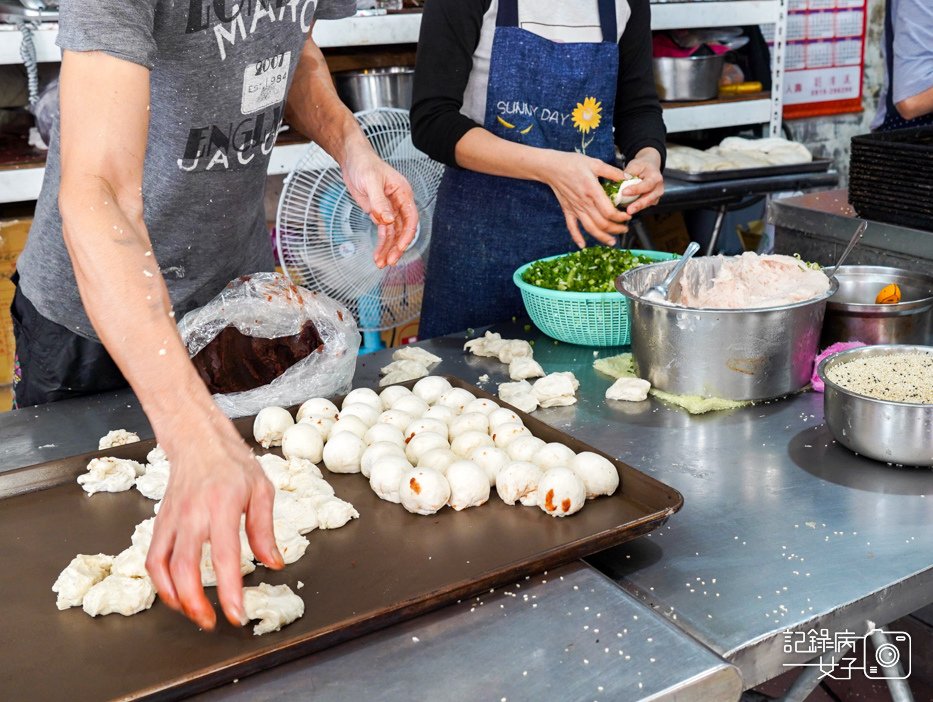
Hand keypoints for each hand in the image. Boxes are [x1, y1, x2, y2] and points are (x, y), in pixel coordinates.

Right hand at [146, 408, 281, 629]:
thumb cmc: (232, 464)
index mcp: (222, 505)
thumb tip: (274, 563)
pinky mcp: (159, 522)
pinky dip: (160, 582)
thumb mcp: (261, 490)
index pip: (224, 556)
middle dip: (196, 603)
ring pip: (162, 567)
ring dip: (175, 598)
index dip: (229, 590)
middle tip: (212, 622)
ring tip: (193, 613)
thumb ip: (264, 529)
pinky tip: (175, 594)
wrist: (197, 440)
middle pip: (186, 568)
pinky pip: (153, 558)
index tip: (236, 614)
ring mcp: (172, 519)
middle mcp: (193, 514)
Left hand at [341, 142, 418, 268]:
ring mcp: (390, 210)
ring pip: (393, 234)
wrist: (352, 160)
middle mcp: (399, 203)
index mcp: (403, 193)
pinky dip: (381, 244)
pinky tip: (378, 255)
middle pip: (403, 230)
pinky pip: (383, 232)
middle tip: (390, 261)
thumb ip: (379, 201)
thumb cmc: (364, 164)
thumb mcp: (370, 181)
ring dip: (388, 249)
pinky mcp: (379, 213)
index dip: (407, 235)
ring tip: (381, 263)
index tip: (400, 248)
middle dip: (397, 247)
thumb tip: (387, 220)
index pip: (410, 218)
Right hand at [540, 150, 630, 247]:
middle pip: (602, 224)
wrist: (552, 167)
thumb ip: (612, 172)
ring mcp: (575, 209)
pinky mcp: (568, 210)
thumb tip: (627, 178)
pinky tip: (583, 245)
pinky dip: (577, 237)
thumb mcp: (595, 163)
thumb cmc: (573, 163)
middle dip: (616, 229)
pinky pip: (572, 227)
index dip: (620, 218)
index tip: (627, 216)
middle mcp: (584, 203)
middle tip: (625, 228)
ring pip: (590, 229)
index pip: (609, 212)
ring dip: (602, 237)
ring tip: (612, 241)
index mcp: (592, 191)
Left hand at [618, 150, 663, 217]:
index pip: (646, 185)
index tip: (624, 192)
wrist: (649, 167)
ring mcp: (656, 196)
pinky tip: (628, 208)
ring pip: (647, 204)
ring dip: (637, 208)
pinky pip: (644, 206)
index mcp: (656, 177)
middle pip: (649, 198)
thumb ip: (628, 174)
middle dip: (638, 205)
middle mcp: (659, 188)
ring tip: (627, 212)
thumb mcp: (635, 165)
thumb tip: (620, 182)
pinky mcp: (652, 201)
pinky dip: (636, 207)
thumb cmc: (642, 166)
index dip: (636, 189)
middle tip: (629, 210)